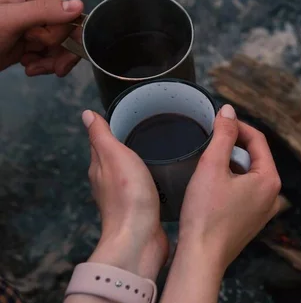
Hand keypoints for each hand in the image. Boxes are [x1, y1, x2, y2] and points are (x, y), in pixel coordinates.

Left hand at [0, 0, 83, 75]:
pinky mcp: (31, 44)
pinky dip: (43, 65)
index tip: (41, 44)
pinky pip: (52, 56)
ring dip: (50, 63)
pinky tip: (29, 66)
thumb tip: (78, 6)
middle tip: (48, 67)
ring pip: (62, 48)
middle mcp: (37, 9)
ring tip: (32, 68)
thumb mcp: (11, 20)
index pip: (67, 16)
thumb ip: (44, 11)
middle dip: (58, 53)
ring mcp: (35, 28)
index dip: (60, 35)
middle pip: (67, 34)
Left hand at [81, 110, 167, 279]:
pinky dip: (150, 181)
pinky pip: (144, 189)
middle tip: (150, 131)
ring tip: (160, 152)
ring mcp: (124, 199)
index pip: (100, 142)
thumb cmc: (128, 195)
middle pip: (115, 159)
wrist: (140, 238)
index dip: (111, 128)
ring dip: (140, 164)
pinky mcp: (141, 211)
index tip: (130, 116)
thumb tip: (86, 114)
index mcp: (99, 168)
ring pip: (130, 175)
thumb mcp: (115, 156)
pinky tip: (163, 178)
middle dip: (128, 145)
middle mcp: (108, 183)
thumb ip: (102, 135)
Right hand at [179, 104, 282, 268]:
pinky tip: (210, 186)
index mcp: (270, 180)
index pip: (257, 140)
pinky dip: (230, 182)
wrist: (200, 258)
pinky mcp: (251, 221)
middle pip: (254, 157)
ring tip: (206, 163)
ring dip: (230, 164)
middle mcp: (273, 195)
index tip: (217, 121)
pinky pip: (244, 192)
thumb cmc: (205, 215)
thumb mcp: (212, 166)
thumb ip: (223, 135)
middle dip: (232, 146)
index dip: (236, 126)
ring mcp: (263, 210)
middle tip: (209, 141)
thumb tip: (229, 111)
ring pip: (248, 174)